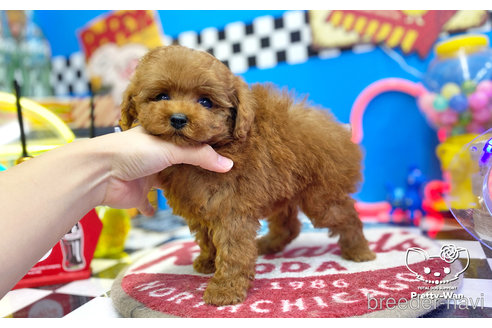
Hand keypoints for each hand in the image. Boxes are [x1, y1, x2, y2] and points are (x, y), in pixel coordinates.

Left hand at [100, 126, 232, 215]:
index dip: (200, 144)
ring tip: (200, 192)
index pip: (185, 140)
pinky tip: (160, 212)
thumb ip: (199, 156)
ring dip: (177, 187)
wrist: (99, 174)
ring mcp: (145, 175)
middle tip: (215, 174)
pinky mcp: (137, 195)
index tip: (220, 151)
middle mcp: (153, 155)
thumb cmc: (132, 151)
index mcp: (159, 137)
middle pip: (177, 161)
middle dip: (192, 168)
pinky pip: (148, 204)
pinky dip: (154, 208)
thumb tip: (228, 165)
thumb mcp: (171, 149)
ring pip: (166, 182)